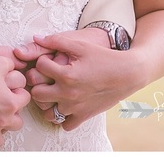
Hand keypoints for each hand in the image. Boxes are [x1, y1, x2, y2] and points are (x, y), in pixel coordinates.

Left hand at [13, 29, 140, 129]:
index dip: (42, 61)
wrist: (127, 74)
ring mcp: (76, 107)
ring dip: (48, 103)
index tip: (49, 61)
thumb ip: (56, 41)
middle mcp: (69, 94)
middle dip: (38, 84)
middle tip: (47, 79)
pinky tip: (65, 104)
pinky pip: (65, 125)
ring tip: (54, 92)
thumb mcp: (80, 45)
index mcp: (66, 75)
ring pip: (48, 113)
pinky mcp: (84, 116)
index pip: (38, 67)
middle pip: (37, 94)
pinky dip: (62, 117)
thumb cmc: (104, 57)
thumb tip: (36, 38)